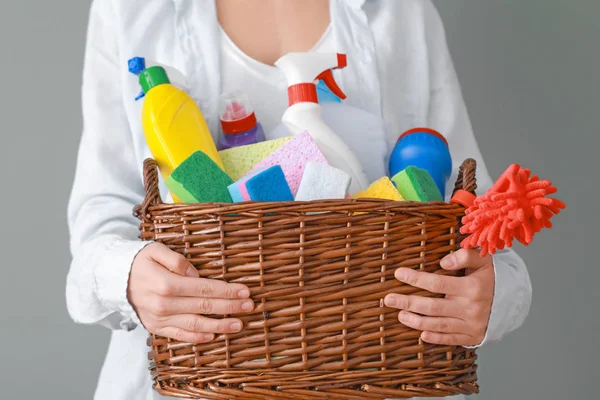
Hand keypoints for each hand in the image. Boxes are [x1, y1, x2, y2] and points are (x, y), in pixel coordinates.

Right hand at [128, 243, 254, 342]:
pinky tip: (213, 336)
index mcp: (166, 283)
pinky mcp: (156, 327)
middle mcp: (164, 304)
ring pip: (195, 325)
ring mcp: (159, 318)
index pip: (204, 288)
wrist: (112, 278)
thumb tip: (195, 274)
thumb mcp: (155, 250)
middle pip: (204, 306)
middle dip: (230, 306)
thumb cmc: (138, 260)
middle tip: (249, 306)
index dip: (227, 290)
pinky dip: (197, 338)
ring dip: (219, 325)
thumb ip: (176, 260)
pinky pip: (179, 335)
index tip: (245, 291)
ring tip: (238, 324)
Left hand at [384, 249, 493, 345]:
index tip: (398, 273)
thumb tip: (444, 261)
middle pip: (433, 306)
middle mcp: (471, 308)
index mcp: (472, 287)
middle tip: (388, 299)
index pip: (437, 283)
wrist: (513, 300)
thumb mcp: (484, 260)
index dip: (416, 278)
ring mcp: (472, 324)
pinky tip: (421, 334)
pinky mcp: (474, 337)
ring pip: (439, 325)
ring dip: (416, 321)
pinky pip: (452, 339)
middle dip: (408, 302)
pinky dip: (436, 338)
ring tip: (400, 314)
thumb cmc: (491, 276)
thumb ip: (465, 256)